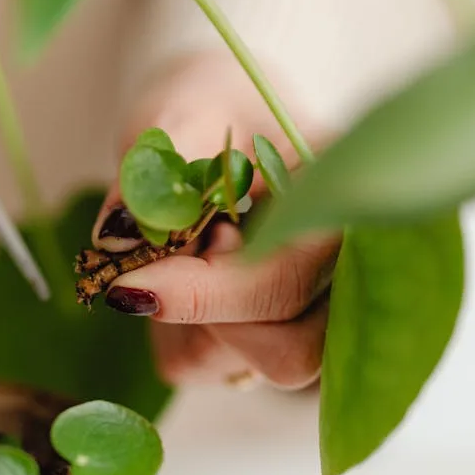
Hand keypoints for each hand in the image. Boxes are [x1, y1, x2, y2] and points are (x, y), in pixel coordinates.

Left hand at [92, 50, 340, 389]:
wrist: (217, 118)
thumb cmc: (208, 107)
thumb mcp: (177, 119)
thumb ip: (156, 175)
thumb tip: (120, 234)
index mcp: (348, 204)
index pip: (290, 281)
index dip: (207, 294)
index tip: (128, 283)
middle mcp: (353, 274)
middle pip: (293, 354)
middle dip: (208, 317)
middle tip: (161, 257)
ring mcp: (320, 316)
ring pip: (243, 366)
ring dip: (186, 322)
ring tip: (182, 250)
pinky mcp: (271, 341)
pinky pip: (206, 365)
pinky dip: (174, 329)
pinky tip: (181, 275)